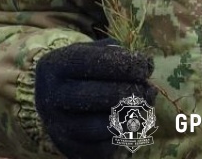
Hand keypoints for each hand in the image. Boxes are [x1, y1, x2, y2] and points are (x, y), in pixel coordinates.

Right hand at [34, 38, 155, 158]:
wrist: (53, 103)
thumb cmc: (79, 72)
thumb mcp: (89, 53)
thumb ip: (115, 53)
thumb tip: (146, 65)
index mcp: (54, 67)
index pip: (92, 63)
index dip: (125, 64)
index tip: (146, 66)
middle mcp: (51, 97)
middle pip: (98, 96)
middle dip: (131, 91)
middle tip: (149, 89)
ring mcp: (59, 127)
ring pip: (103, 126)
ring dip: (131, 116)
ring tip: (144, 105)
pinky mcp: (71, 149)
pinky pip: (104, 147)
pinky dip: (123, 135)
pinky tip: (131, 122)